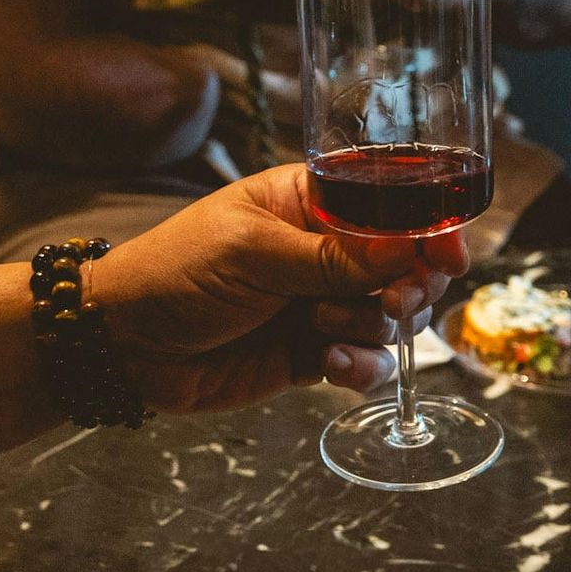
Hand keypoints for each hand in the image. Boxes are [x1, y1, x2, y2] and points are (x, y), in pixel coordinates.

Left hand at [88, 164, 468, 413]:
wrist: (123, 344)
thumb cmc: (174, 273)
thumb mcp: (252, 253)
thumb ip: (331, 257)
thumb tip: (407, 250)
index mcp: (309, 202)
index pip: (390, 205)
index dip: (428, 225)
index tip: (447, 251)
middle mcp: (325, 250)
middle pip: (406, 265)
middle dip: (409, 286)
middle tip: (387, 303)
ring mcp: (321, 303)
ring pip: (391, 318)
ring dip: (373, 330)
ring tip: (325, 332)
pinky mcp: (312, 355)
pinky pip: (364, 362)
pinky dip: (358, 369)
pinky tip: (327, 368)